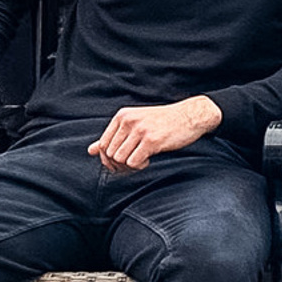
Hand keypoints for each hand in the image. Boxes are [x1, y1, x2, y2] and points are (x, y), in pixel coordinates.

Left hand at [88, 95, 222, 169]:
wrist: (191, 116)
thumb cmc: (163, 122)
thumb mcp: (136, 124)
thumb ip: (113, 137)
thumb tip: (90, 150)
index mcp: (122, 116)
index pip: (103, 144)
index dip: (108, 158)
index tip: (121, 162)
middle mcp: (129, 121)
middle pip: (110, 153)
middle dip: (119, 164)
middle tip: (133, 163)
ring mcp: (140, 130)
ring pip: (120, 159)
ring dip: (129, 165)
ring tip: (141, 160)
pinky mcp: (152, 141)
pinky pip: (134, 162)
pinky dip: (139, 166)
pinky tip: (148, 160)